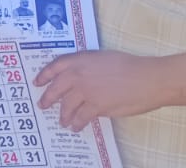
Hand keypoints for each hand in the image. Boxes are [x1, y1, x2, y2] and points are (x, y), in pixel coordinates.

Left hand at [35, 51, 169, 130]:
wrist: (148, 78)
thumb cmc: (130, 66)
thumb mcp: (102, 58)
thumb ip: (87, 67)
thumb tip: (79, 81)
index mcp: (80, 60)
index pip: (54, 66)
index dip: (44, 75)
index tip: (37, 82)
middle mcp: (78, 74)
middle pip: (55, 89)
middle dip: (47, 98)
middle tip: (42, 105)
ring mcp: (85, 91)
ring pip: (66, 106)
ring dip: (63, 115)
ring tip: (62, 121)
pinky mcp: (95, 106)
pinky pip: (80, 117)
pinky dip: (77, 123)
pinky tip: (75, 127)